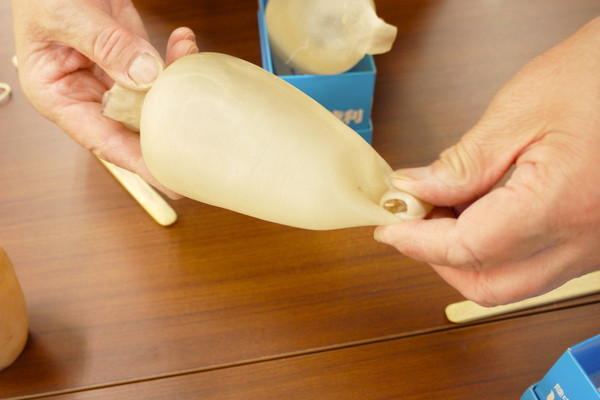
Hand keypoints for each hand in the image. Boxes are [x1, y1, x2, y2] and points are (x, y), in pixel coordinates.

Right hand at [11, 0, 198, 196]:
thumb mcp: (65, 15)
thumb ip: (105, 44)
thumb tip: (146, 75)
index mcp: (59, 95)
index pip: (105, 142)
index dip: (141, 164)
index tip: (172, 181)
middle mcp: (86, 92)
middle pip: (135, 126)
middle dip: (168, 130)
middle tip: (204, 146)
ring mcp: (112, 75)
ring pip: (153, 97)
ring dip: (176, 84)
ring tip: (191, 63)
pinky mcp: (130, 57)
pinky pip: (159, 67)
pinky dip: (175, 56)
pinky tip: (185, 43)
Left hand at [375, 17, 599, 305]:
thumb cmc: (598, 77)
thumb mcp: (521, 112)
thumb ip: (464, 162)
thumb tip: (415, 192)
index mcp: (560, 207)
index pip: (469, 249)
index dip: (419, 243)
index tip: (389, 228)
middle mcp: (583, 242)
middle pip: (489, 286)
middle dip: (439, 261)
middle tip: (412, 224)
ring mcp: (593, 248)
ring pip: (513, 282)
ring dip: (466, 258)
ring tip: (442, 212)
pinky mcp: (595, 241)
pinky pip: (536, 265)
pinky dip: (497, 250)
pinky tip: (479, 212)